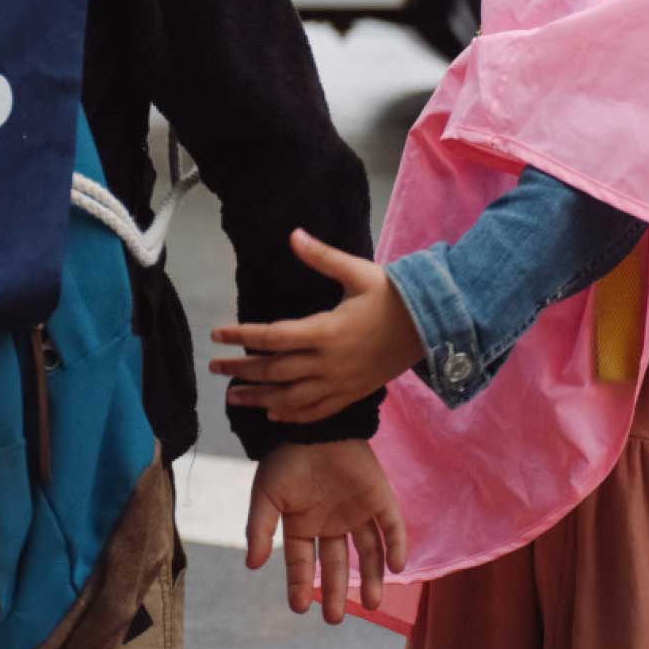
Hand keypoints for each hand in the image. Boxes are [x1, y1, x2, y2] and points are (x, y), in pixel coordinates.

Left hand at [211, 229, 427, 423]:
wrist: (433, 326)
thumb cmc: (393, 295)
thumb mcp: (356, 272)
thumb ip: (321, 256)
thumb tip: (293, 234)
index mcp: (326, 330)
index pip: (272, 336)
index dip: (241, 336)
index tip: (218, 334)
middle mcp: (328, 362)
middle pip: (274, 371)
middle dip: (241, 370)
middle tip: (215, 367)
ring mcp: (340, 383)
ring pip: (290, 397)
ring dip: (258, 398)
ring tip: (232, 397)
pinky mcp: (352, 394)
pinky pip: (316, 411)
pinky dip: (292, 414)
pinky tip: (273, 414)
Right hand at [244, 440, 407, 622]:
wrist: (313, 424)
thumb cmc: (286, 458)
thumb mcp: (266, 495)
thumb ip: (259, 529)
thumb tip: (252, 565)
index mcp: (303, 524)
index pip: (302, 563)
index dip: (300, 585)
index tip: (300, 608)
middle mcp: (331, 523)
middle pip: (336, 565)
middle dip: (336, 592)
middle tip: (335, 619)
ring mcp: (357, 511)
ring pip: (368, 551)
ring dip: (372, 578)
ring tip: (373, 604)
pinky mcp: (379, 497)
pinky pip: (391, 526)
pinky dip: (396, 545)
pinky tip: (396, 567)